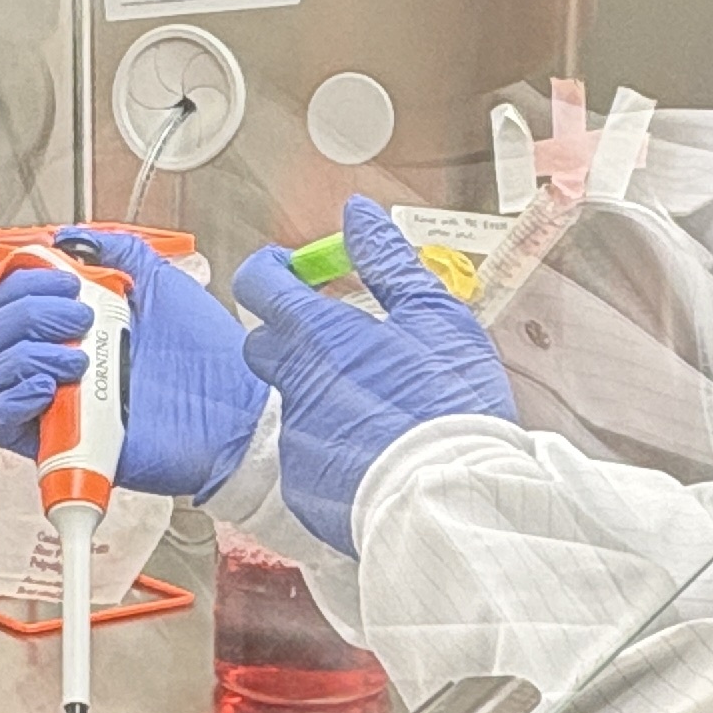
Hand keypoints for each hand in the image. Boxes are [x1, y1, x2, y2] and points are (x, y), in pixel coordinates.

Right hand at [0, 229, 272, 499]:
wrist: (234, 412)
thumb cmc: (209, 357)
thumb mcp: (162, 283)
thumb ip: (119, 252)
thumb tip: (70, 237)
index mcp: (77, 323)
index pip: (13, 297)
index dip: (22, 280)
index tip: (63, 275)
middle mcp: (60, 360)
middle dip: (27, 311)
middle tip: (78, 312)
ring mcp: (59, 400)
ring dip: (26, 351)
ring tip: (79, 354)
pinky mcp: (61, 440)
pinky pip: (6, 423)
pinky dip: (18, 396)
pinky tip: (53, 383)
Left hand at [231, 197, 518, 550]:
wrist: (453, 497)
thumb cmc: (450, 407)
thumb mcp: (433, 316)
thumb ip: (387, 260)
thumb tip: (358, 215)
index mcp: (318, 335)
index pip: (258, 283)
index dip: (271, 271)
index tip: (292, 274)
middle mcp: (294, 383)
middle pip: (262, 344)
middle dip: (290, 336)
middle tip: (339, 343)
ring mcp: (294, 436)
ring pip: (291, 401)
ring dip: (321, 396)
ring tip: (377, 409)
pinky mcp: (303, 485)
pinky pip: (307, 454)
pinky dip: (333, 447)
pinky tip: (374, 452)